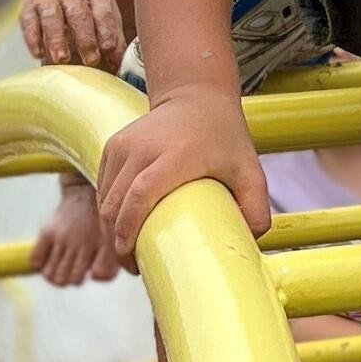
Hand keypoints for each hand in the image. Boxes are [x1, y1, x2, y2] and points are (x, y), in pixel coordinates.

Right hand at [21, 0, 125, 68]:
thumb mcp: (104, 5)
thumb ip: (113, 34)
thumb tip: (118, 64)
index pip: (102, 11)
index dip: (106, 30)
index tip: (108, 49)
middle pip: (78, 14)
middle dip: (85, 38)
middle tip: (91, 60)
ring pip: (51, 16)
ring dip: (56, 38)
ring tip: (62, 59)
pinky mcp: (28, 6)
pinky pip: (28, 21)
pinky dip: (32, 37)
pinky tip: (38, 54)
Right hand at [31, 180, 124, 285]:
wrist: (86, 192)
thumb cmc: (103, 223)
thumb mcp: (114, 242)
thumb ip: (110, 265)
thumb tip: (93, 277)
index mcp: (98, 245)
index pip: (86, 277)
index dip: (84, 277)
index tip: (85, 270)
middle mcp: (78, 242)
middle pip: (65, 280)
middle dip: (69, 279)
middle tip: (73, 268)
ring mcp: (61, 237)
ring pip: (50, 275)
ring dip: (55, 276)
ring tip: (61, 267)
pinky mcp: (47, 231)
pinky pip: (36, 262)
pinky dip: (40, 266)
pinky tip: (49, 260)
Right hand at [96, 90, 268, 260]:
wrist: (197, 96)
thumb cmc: (224, 136)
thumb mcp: (250, 170)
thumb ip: (257, 207)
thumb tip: (250, 241)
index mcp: (177, 154)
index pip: (142, 193)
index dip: (130, 226)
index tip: (130, 253)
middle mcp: (143, 147)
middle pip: (116, 201)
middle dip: (116, 239)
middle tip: (132, 265)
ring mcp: (123, 145)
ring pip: (104, 197)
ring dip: (109, 228)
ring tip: (127, 251)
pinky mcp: (112, 146)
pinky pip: (102, 186)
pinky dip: (108, 210)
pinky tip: (121, 228)